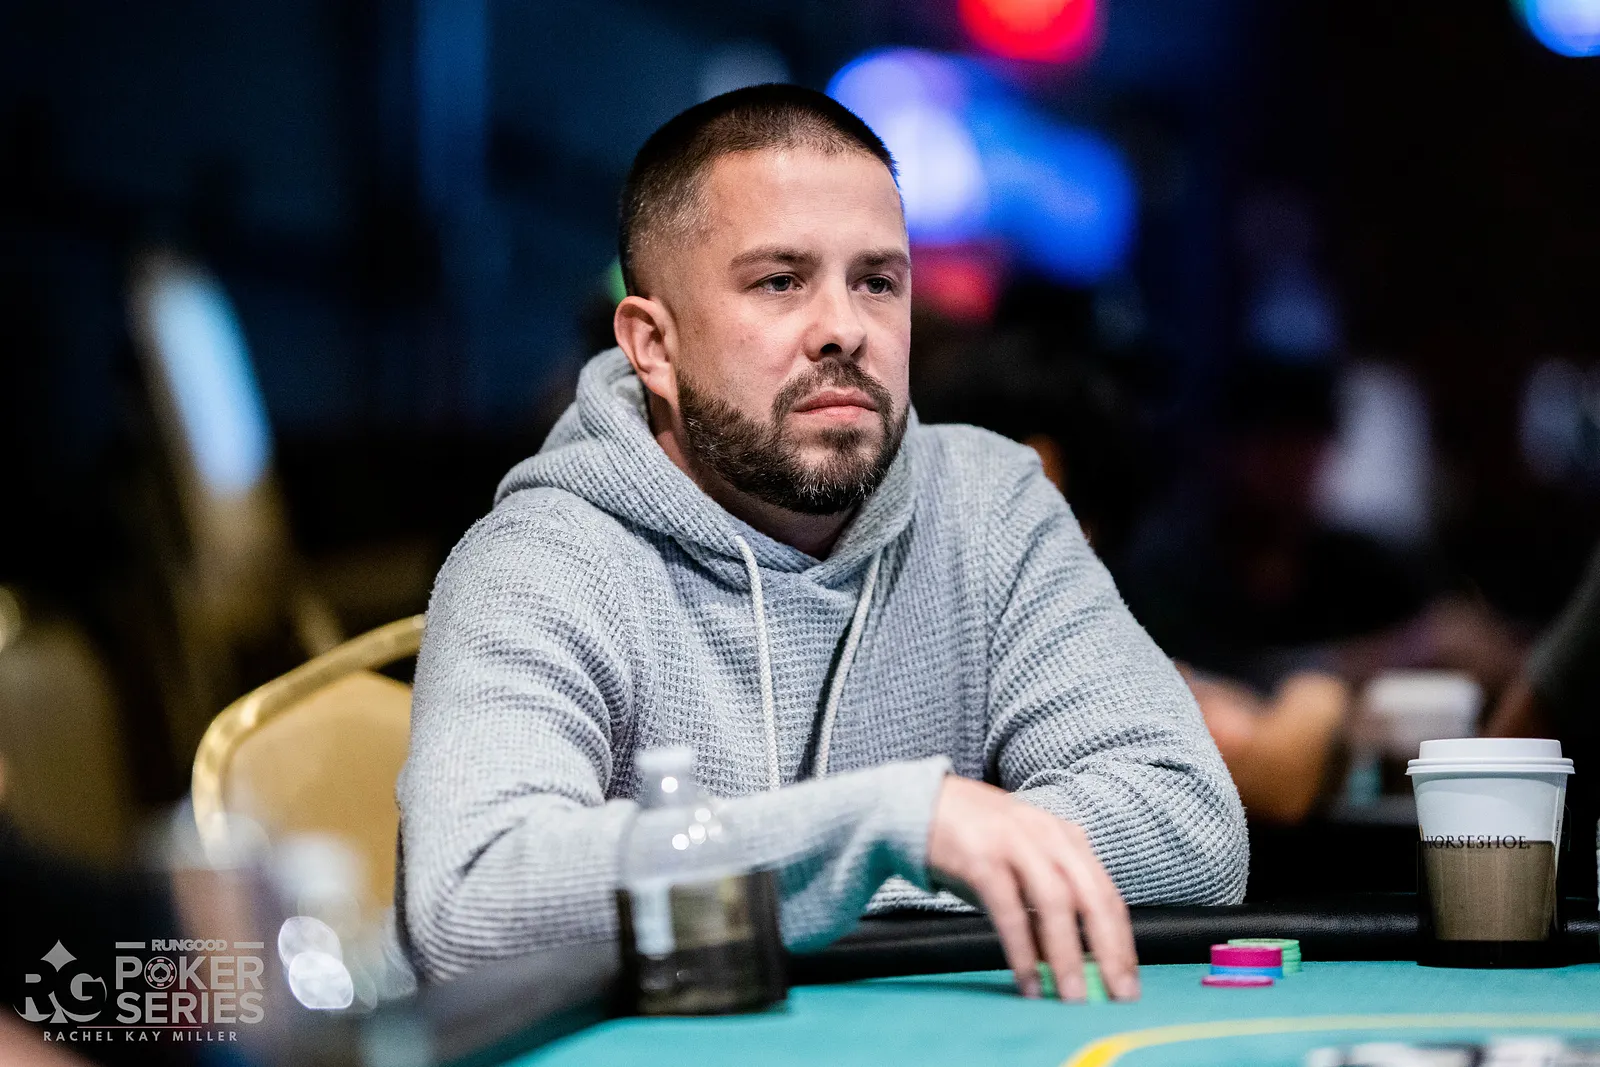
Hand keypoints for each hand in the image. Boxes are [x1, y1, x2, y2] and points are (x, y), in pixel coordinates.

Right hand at [926, 776, 1137, 1001]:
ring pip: (1056, 903)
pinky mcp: (981, 857)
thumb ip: (1043, 907)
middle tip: (1118, 997)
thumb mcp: (1020, 866)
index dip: (1122, 943)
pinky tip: (1027, 980)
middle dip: (1110, 952)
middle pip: (1092, 898)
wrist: (916, 804)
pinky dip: (1022, 950)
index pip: (1107, 894)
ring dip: (1068, 955)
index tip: (1129, 985)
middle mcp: (1047, 836)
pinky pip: (1009, 910)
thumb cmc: (974, 843)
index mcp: (1065, 838)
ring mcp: (1015, 842)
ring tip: (1073, 997)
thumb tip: (1072, 965)